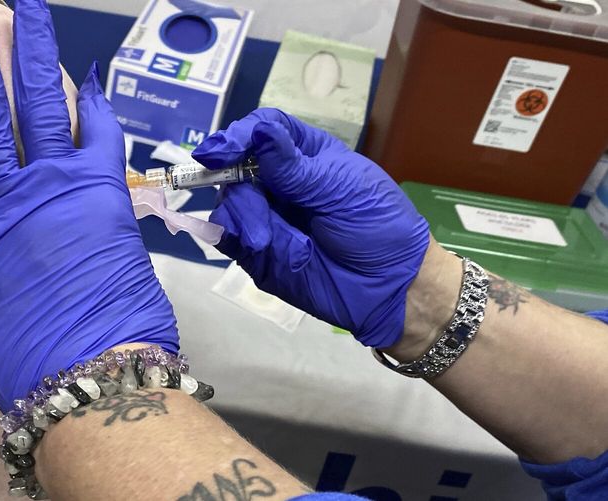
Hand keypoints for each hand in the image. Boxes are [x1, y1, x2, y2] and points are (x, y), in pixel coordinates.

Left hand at [0, 0, 177, 411]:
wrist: (94, 373)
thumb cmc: (128, 329)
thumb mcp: (129, 267)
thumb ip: (108, 233)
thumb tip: (101, 224)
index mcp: (101, 191)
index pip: (95, 124)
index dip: (88, 92)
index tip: (79, 67)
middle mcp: (54, 186)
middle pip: (39, 105)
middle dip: (28, 54)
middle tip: (17, 12)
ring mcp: (9, 209)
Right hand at [193, 109, 429, 346]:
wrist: (390, 287)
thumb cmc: (377, 226)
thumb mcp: (340, 189)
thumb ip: (293, 167)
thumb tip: (259, 130)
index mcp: (306, 156)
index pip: (264, 130)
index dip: (239, 134)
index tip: (219, 149)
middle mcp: (280, 182)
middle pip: (236, 164)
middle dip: (232, 178)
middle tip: (247, 198)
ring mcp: (266, 216)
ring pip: (229, 200)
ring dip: (240, 214)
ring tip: (263, 240)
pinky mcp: (257, 252)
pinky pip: (228, 235)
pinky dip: (229, 235)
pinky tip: (251, 243)